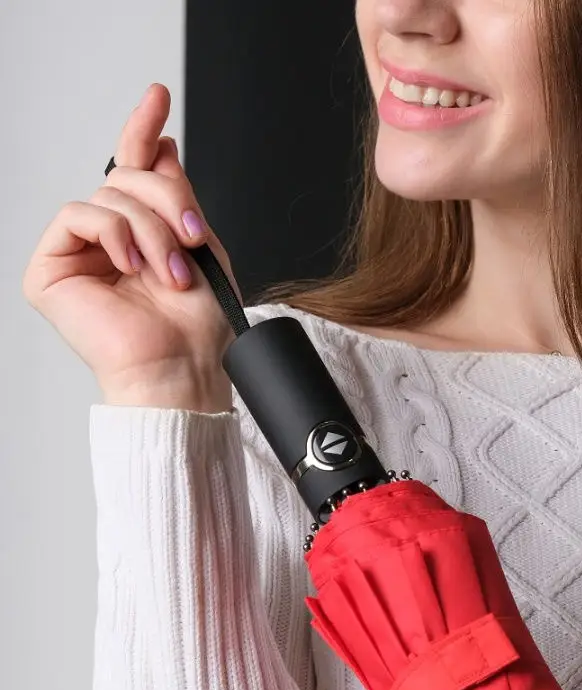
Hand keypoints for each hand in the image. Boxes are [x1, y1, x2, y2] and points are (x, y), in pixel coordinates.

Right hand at [22, 82, 240, 410]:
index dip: (144, 132)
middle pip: (127, 177)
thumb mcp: (200, 245)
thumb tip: (162, 147)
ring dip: (151, 229)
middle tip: (193, 238)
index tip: (158, 96)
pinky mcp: (50, 272)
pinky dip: (113, 233)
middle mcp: (108, 243)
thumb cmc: (197, 327)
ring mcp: (77, 256)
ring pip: (107, 195)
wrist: (183, 368)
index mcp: (142, 237)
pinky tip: (130, 264)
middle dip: (169, 201)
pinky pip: (77, 214)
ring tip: (171, 271)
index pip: (134, 173)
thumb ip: (177, 195)